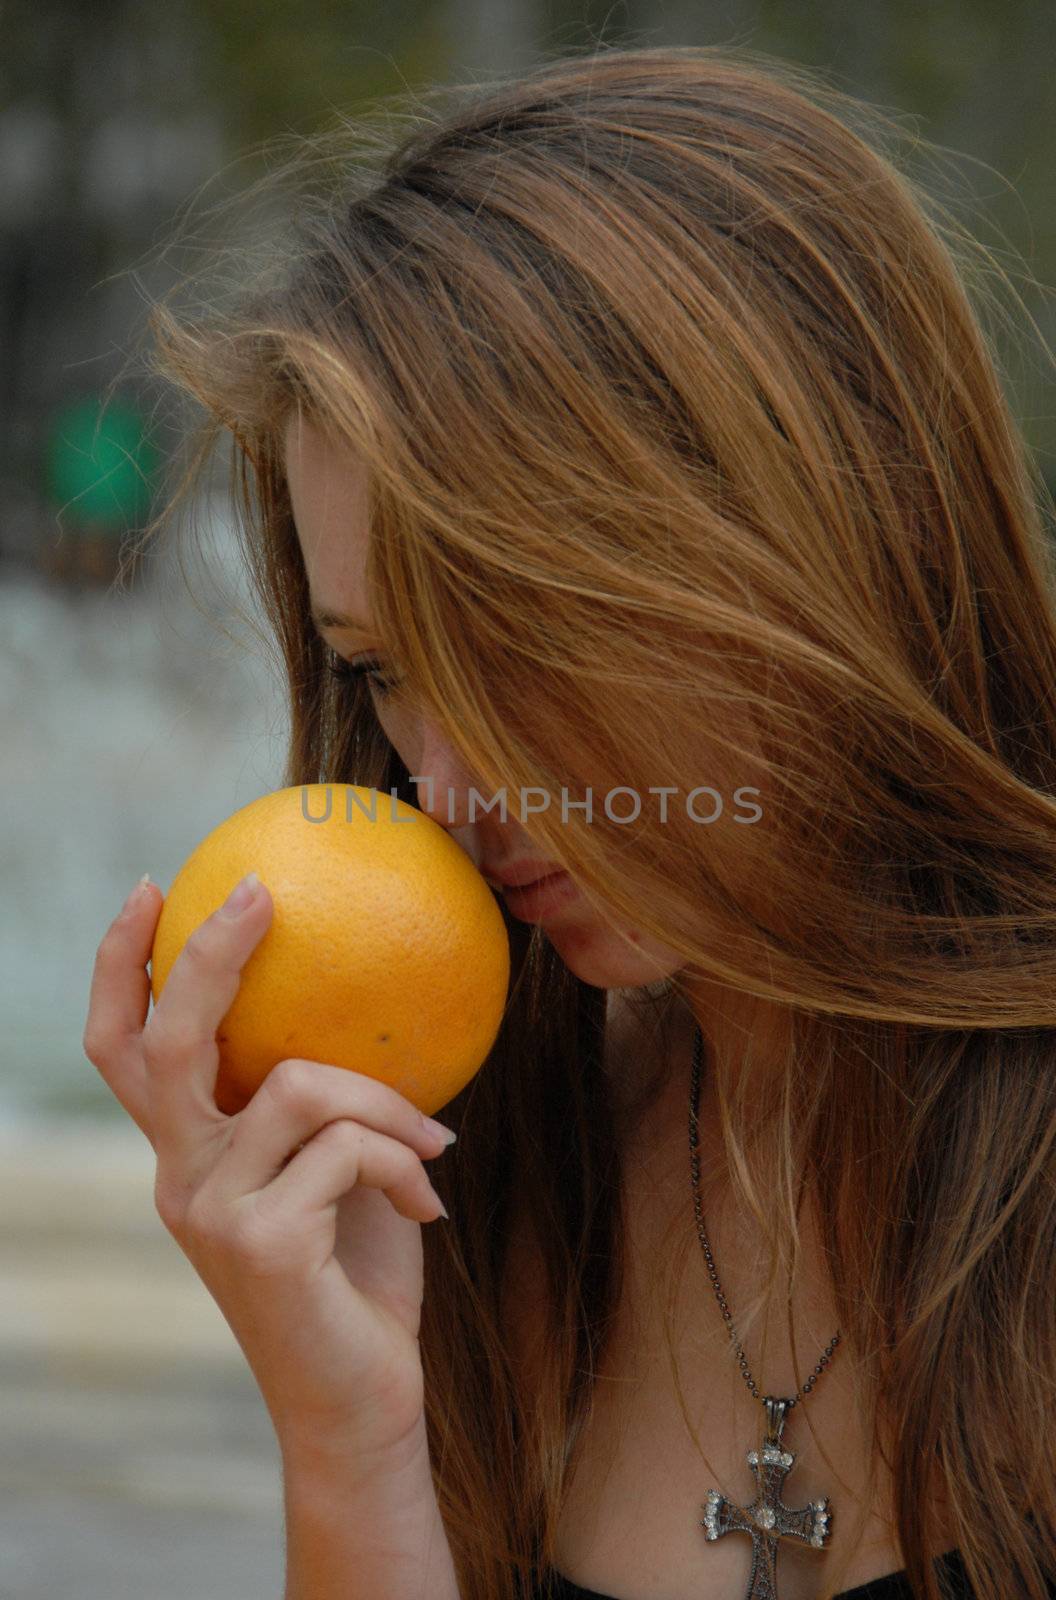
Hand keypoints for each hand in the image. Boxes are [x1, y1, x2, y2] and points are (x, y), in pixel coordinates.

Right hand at [82, 874, 454, 1468]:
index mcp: (189, 1155)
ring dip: (387, 1102)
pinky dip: (405, 1161)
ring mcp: (210, 1211)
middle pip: (167, 1043)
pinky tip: (430, 1206)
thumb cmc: (355, 1280)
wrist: (359, 1405)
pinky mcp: (258, 1242)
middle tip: (257, 894)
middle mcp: (180, 1177)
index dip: (123, 967)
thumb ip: (330, 1107)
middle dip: (204, 956)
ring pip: (300, 1085)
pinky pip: (349, 1147)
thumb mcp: (338, 1175)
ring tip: (436, 1142)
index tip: (154, 889)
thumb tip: (383, 1005)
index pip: (126, 1049)